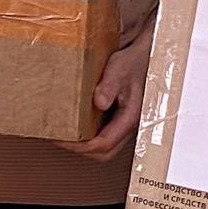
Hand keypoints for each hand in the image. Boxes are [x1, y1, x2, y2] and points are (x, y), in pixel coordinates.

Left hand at [65, 36, 150, 160]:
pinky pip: (106, 135)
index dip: (82, 146)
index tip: (63, 140)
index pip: (105, 143)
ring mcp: (126, 123)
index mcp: (131, 116)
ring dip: (86, 145)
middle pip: (105, 152)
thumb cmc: (134, 60)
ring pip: (106, 146)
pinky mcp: (122, 118)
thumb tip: (99, 103)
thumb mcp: (120, 67)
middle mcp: (131, 124)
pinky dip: (90, 136)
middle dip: (81, 150)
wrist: (147, 56)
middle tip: (60, 140)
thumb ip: (109, 85)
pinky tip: (77, 125)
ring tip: (65, 135)